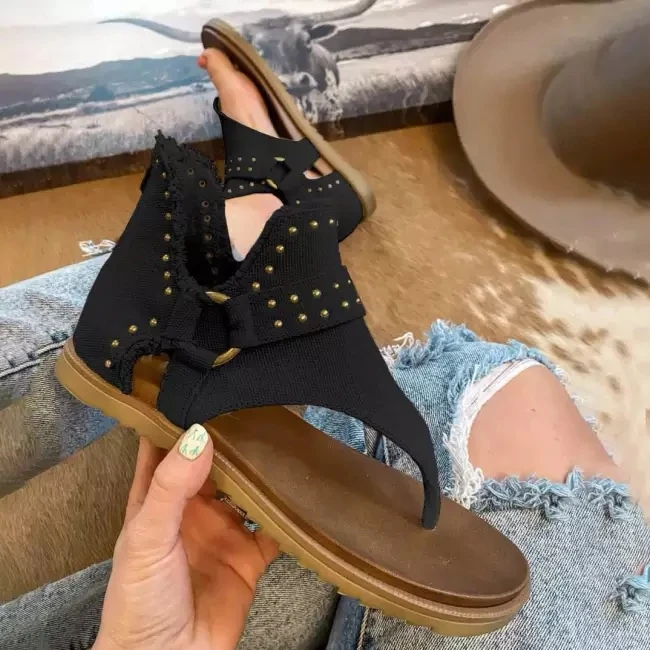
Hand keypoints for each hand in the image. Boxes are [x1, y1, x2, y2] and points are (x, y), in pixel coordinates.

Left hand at [94, 425, 278, 649]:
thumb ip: (172, 486)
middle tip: (255, 403)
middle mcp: (191, 510)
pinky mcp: (249, 556)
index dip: (179, 418)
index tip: (200, 387)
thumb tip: (201, 435)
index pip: (165, 447)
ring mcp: (222, 531)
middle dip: (230, 437)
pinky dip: (287, 511)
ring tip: (283, 436)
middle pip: (213, 462)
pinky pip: (273, 527)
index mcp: (157, 500)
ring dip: (261, 469)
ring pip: (246, 488)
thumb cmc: (140, 602)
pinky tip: (299, 490)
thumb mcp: (148, 537)